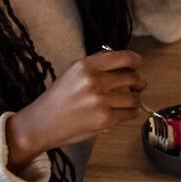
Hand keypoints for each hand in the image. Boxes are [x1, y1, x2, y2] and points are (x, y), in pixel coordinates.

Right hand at [6, 49, 145, 167]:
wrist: (42, 124)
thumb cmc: (59, 98)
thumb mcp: (73, 73)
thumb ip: (97, 66)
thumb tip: (125, 65)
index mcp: (86, 65)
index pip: (124, 57)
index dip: (136, 61)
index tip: (137, 65)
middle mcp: (94, 80)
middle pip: (132, 77)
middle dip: (138, 82)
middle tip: (137, 87)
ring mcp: (100, 100)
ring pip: (134, 98)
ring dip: (135, 100)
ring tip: (129, 102)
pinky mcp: (105, 119)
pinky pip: (130, 114)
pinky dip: (131, 113)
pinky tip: (124, 113)